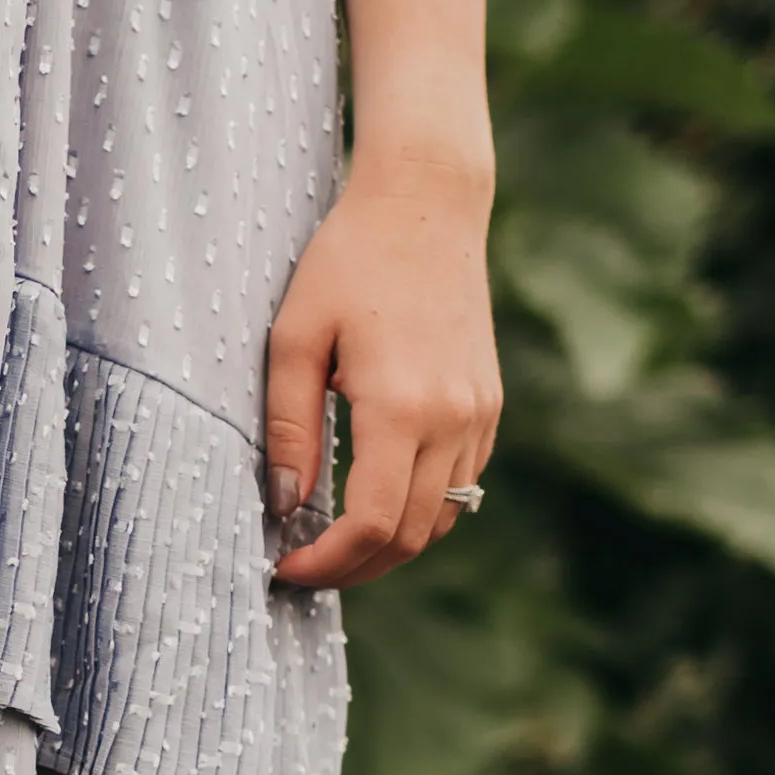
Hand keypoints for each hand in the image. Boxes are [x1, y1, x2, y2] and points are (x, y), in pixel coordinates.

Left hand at [264, 137, 499, 590]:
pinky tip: (376, 499)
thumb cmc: (348, 261)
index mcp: (401, 406)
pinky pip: (460, 486)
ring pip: (441, 520)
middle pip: (409, 537)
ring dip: (389, 546)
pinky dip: (420, 510)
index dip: (327, 563)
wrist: (426, 205)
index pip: (371, 524)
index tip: (285, 566)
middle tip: (304, 567)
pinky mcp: (490, 405)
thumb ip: (289, 428)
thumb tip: (285, 506)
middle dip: (353, 569)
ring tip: (334, 542)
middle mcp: (453, 419)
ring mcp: (480, 415)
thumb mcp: (294, 339)